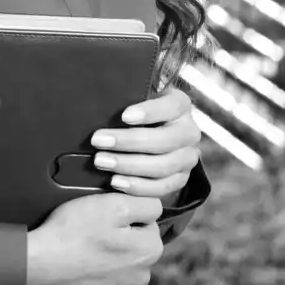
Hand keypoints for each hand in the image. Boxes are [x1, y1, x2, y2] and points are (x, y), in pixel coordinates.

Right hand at [26, 191, 162, 284]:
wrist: (38, 265)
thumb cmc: (72, 232)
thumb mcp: (110, 204)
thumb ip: (143, 204)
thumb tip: (155, 209)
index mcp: (149, 250)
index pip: (148, 225)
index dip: (126, 218)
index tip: (105, 220)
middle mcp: (143, 277)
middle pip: (137, 250)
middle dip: (122, 242)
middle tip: (93, 235)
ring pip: (123, 271)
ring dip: (111, 263)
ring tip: (85, 255)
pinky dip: (99, 283)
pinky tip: (83, 274)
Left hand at [91, 87, 201, 201]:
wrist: (144, 138)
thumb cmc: (129, 113)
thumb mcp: (129, 100)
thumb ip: (120, 98)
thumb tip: (96, 101)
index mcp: (179, 106)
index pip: (173, 106)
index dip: (151, 111)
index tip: (124, 116)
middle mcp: (189, 132)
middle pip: (166, 139)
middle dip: (129, 141)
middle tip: (97, 140)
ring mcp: (187, 158)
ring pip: (164, 165)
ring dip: (129, 165)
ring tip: (101, 162)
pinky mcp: (180, 179)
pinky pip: (163, 186)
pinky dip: (138, 186)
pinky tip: (115, 181)